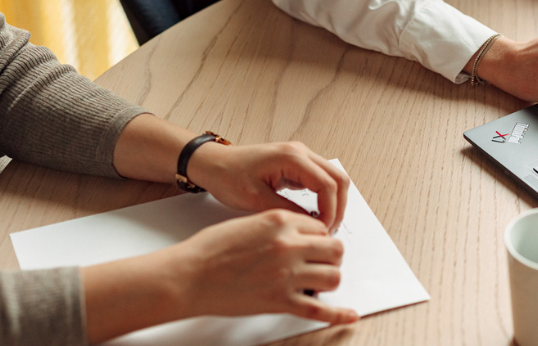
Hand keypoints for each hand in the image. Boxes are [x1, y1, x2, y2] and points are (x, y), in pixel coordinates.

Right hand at [173, 210, 357, 321]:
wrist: (188, 276)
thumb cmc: (210, 250)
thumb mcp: (247, 223)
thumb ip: (276, 226)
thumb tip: (296, 233)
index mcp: (280, 222)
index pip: (320, 227)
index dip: (319, 237)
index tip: (315, 245)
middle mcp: (288, 246)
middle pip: (334, 249)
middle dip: (330, 256)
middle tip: (320, 262)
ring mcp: (287, 275)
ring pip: (333, 277)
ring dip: (329, 280)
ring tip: (318, 282)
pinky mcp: (281, 301)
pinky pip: (319, 310)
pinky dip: (338, 315)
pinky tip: (349, 316)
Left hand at [190, 141, 350, 229]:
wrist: (214, 164)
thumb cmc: (228, 177)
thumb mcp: (255, 200)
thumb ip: (286, 212)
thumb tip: (312, 227)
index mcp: (292, 157)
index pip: (328, 185)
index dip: (330, 211)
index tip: (322, 232)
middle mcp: (301, 152)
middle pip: (339, 179)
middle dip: (338, 207)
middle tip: (329, 232)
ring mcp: (301, 157)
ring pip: (334, 178)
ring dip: (334, 202)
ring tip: (324, 226)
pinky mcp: (298, 165)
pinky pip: (322, 180)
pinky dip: (325, 198)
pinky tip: (316, 216)